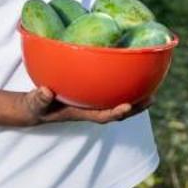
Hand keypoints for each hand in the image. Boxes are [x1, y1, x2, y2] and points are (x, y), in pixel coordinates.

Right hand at [17, 85, 152, 125]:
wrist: (35, 107)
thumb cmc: (36, 106)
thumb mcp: (35, 103)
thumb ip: (39, 98)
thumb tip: (46, 91)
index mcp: (80, 114)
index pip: (101, 115)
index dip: (115, 112)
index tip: (127, 107)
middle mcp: (90, 109)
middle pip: (117, 111)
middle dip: (135, 108)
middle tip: (152, 98)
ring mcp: (91, 103)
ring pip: (117, 101)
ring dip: (135, 98)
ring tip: (152, 88)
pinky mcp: (90, 95)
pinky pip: (110, 91)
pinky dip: (122, 85)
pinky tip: (131, 72)